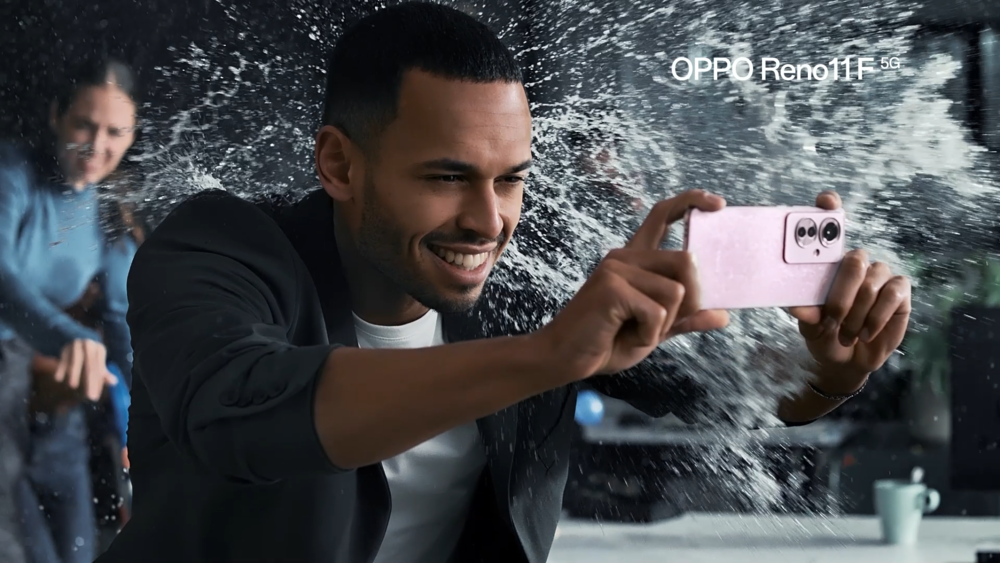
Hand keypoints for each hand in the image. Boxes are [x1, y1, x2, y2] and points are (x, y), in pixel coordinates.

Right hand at [53, 339, 117, 401]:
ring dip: (74, 373)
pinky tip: (59, 379)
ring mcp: (77, 345)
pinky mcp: (65, 347)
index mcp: (100, 349)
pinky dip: (61, 368)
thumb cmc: (90, 357)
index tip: (95, 396)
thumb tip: (114, 382)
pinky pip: (63, 359)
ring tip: (73, 386)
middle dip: (90, 381)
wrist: (77, 342)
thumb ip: (105, 374)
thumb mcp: (98, 363)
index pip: (100, 368)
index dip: (98, 382)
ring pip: (76, 360)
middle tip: (89, 396)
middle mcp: (89, 345)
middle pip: (91, 364)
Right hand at [536, 189, 729, 379]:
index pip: (662, 216)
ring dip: (664, 324)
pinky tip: (627, 336)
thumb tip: (723, 315)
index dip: (691, 202)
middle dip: (689, 301)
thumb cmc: (606, 343)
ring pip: (676, 291)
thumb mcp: (655, 331)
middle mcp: (626, 257)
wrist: (566, 360)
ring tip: (636, 332)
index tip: (719, 204)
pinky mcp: (612, 287)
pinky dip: (650, 334)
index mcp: (635, 260)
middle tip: (660, 326)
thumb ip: (685, 318)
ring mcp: (617, 269)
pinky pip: (657, 312)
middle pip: (686, 262)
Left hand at [788, 191, 911, 386]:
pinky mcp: (900, 291)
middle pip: (854, 259)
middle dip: (841, 294)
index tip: (827, 200)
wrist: (847, 359)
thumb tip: (797, 305)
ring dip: (856, 314)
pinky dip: (875, 317)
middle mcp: (855, 262)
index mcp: (828, 263)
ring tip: (847, 333)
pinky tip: (865, 333)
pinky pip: (892, 295)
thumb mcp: (808, 324)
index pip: (830, 224)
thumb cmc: (824, 333)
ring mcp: (879, 274)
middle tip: (832, 319)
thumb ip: (805, 312)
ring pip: (871, 282)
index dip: (830, 208)